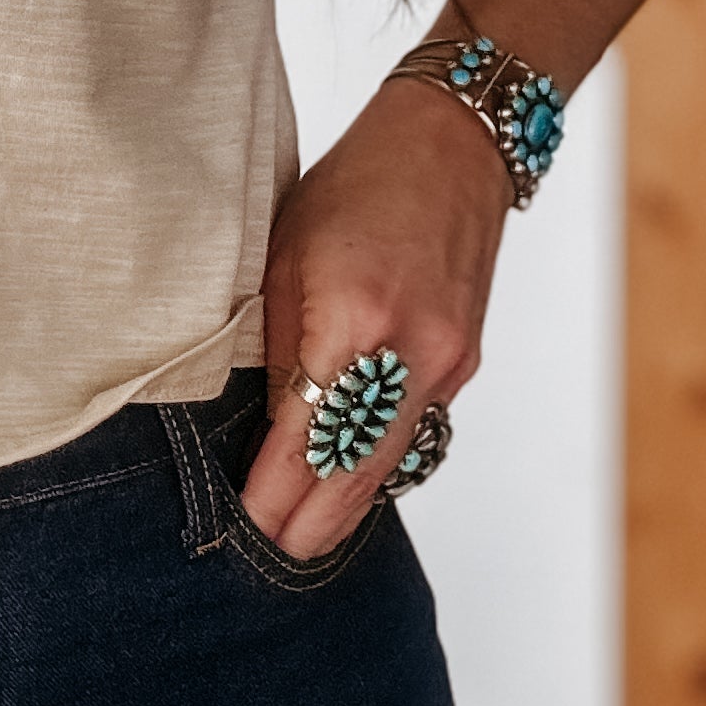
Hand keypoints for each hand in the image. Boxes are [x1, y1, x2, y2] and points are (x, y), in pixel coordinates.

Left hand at [243, 77, 512, 557]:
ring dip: (345, 503)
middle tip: (265, 560)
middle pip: (357, 470)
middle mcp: (412, 352)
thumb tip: (255, 418)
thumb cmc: (356, 184)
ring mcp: (446, 362)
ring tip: (297, 537)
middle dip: (311, 522)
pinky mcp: (462, 362)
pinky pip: (414, 429)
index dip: (274, 492)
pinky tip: (345, 483)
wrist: (455, 144)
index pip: (307, 436)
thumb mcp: (286, 248)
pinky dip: (377, 461)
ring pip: (392, 460)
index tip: (242, 528)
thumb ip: (275, 339)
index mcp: (354, 318)